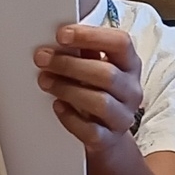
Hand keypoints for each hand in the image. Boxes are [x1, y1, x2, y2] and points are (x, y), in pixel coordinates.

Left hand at [33, 24, 142, 154]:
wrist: (107, 135)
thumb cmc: (98, 92)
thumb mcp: (97, 67)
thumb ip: (85, 51)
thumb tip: (61, 37)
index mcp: (130, 65)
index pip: (121, 43)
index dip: (91, 36)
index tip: (62, 34)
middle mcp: (131, 90)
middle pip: (107, 74)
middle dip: (70, 65)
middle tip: (43, 59)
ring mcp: (123, 116)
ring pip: (100, 102)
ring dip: (68, 89)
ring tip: (45, 81)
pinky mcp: (109, 139)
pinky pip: (90, 130)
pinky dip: (70, 117)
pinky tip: (57, 106)